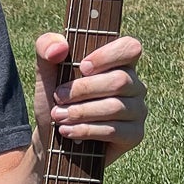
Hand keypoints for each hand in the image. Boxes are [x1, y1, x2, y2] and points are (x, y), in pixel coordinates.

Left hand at [32, 31, 146, 165]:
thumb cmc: (56, 99)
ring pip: (115, 107)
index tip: (82, 67)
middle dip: (83, 90)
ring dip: (81, 112)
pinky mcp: (134, 135)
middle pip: (119, 81)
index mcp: (120, 63)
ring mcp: (138, 110)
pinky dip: (86, 130)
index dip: (108, 55)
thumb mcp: (45, 70)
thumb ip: (46, 47)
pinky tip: (67, 131)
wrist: (51, 136)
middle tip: (58, 98)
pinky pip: (114, 130)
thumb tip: (60, 47)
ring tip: (58, 116)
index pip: (130, 47)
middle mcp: (134, 84)